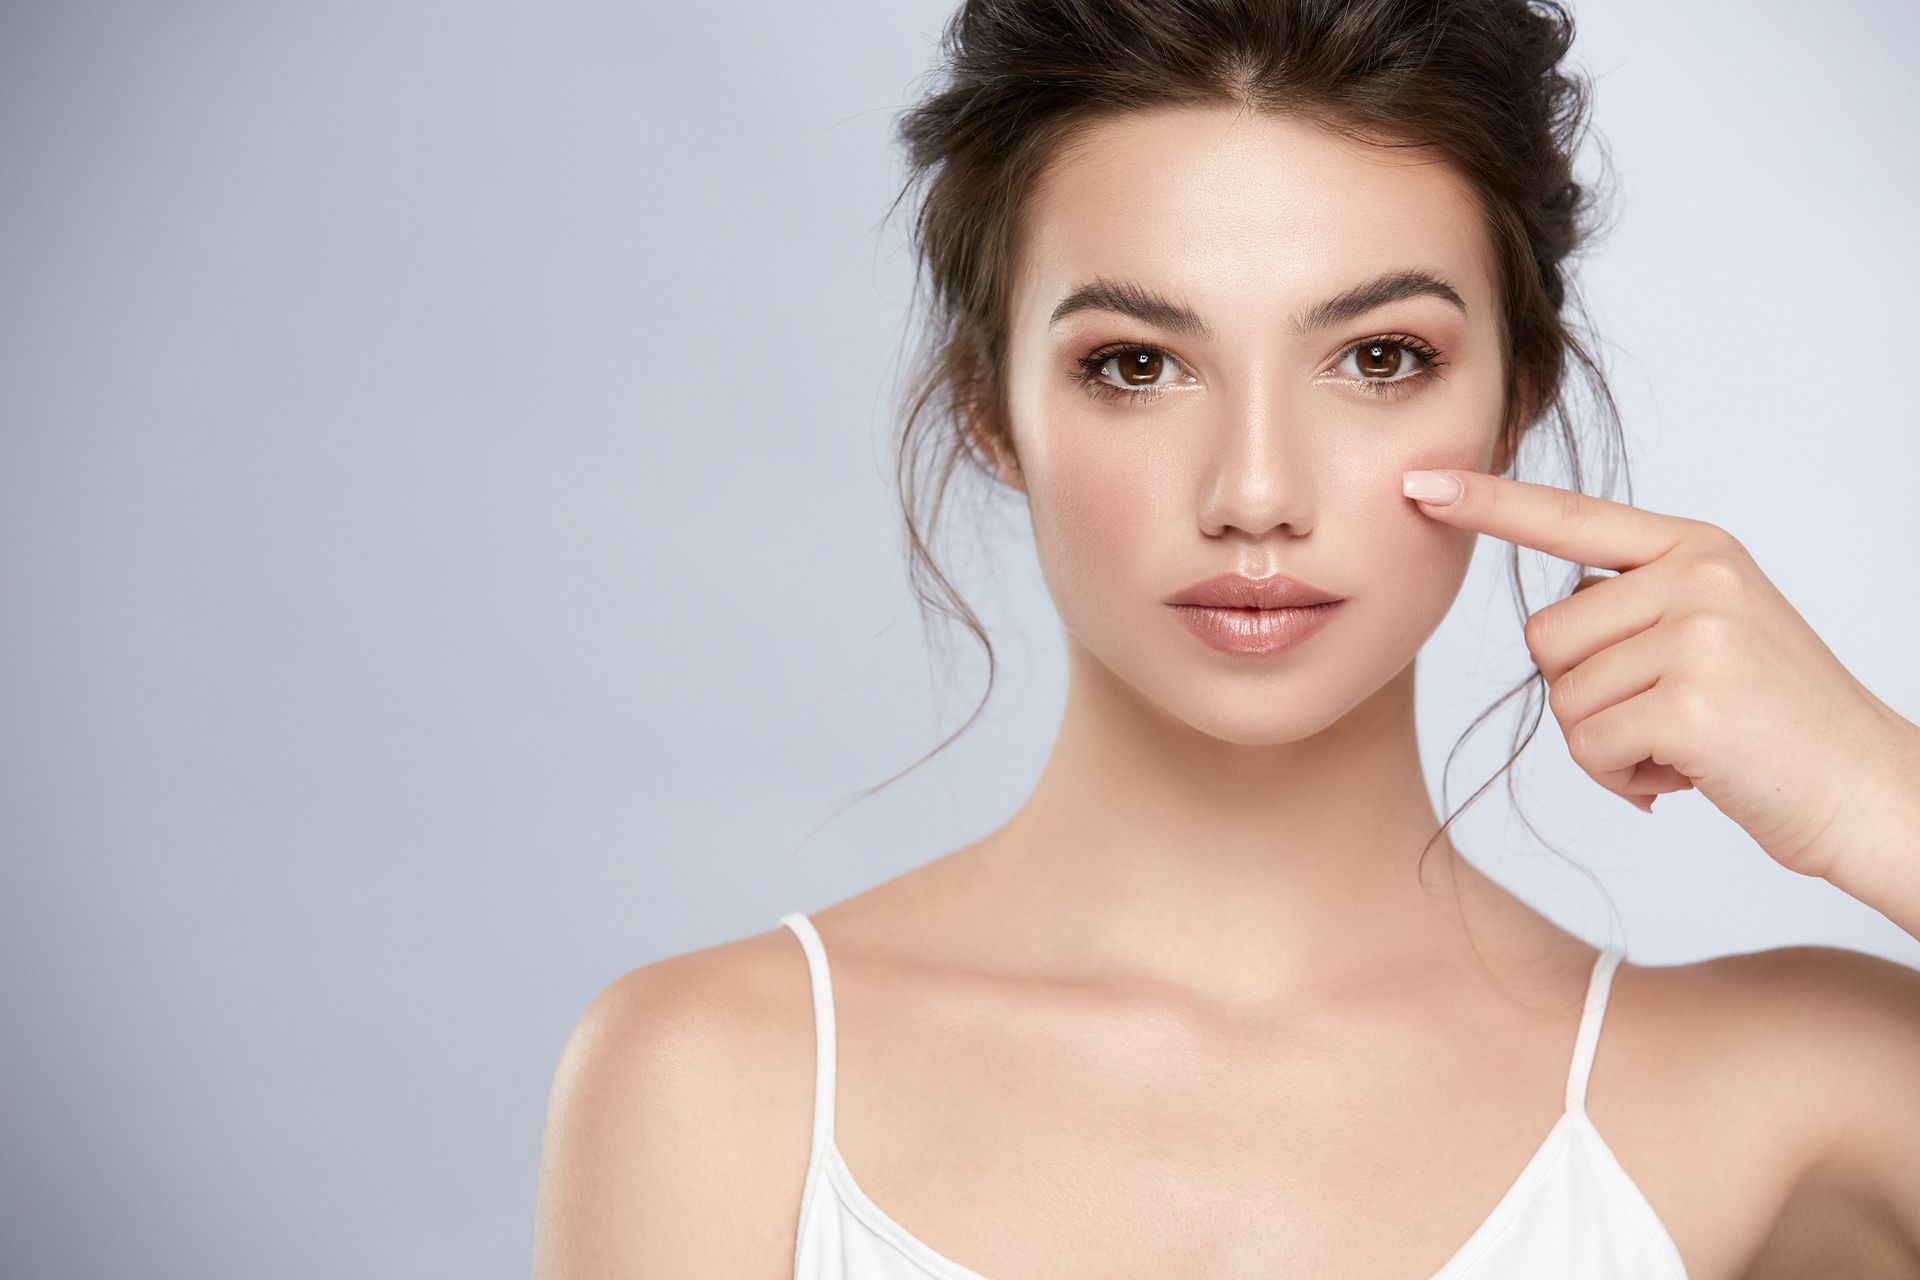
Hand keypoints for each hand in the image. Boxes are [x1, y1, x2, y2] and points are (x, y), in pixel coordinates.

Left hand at [1400, 468, 1919, 883]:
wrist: (1868, 791)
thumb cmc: (1778, 723)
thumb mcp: (1716, 629)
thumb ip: (1636, 604)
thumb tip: (1551, 624)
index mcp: (1697, 548)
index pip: (1570, 517)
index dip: (1489, 503)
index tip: (1421, 484)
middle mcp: (1696, 575)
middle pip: (1546, 635)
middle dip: (1586, 693)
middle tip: (1670, 715)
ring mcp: (1697, 634)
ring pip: (1563, 697)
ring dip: (1607, 743)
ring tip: (1686, 744)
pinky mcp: (1690, 701)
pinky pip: (1588, 746)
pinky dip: (1623, 778)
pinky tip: (1687, 775)